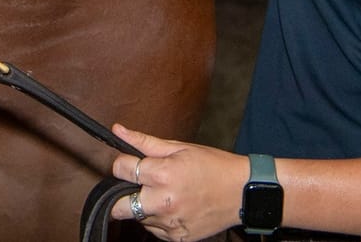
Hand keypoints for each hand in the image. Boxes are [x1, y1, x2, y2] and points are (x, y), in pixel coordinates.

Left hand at [108, 124, 245, 240]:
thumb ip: (144, 142)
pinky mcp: (178, 238)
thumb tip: (118, 130)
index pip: (120, 170)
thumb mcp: (179, 148)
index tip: (130, 163)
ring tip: (164, 193)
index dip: (122, 164)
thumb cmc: (213, 166)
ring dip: (143, 206)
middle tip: (137, 186)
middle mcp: (163, 203)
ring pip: (137, 217)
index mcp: (162, 175)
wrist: (243, 192)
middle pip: (118, 206)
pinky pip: (154, 230)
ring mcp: (170, 224)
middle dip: (121, 194)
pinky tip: (173, 206)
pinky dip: (157, 219)